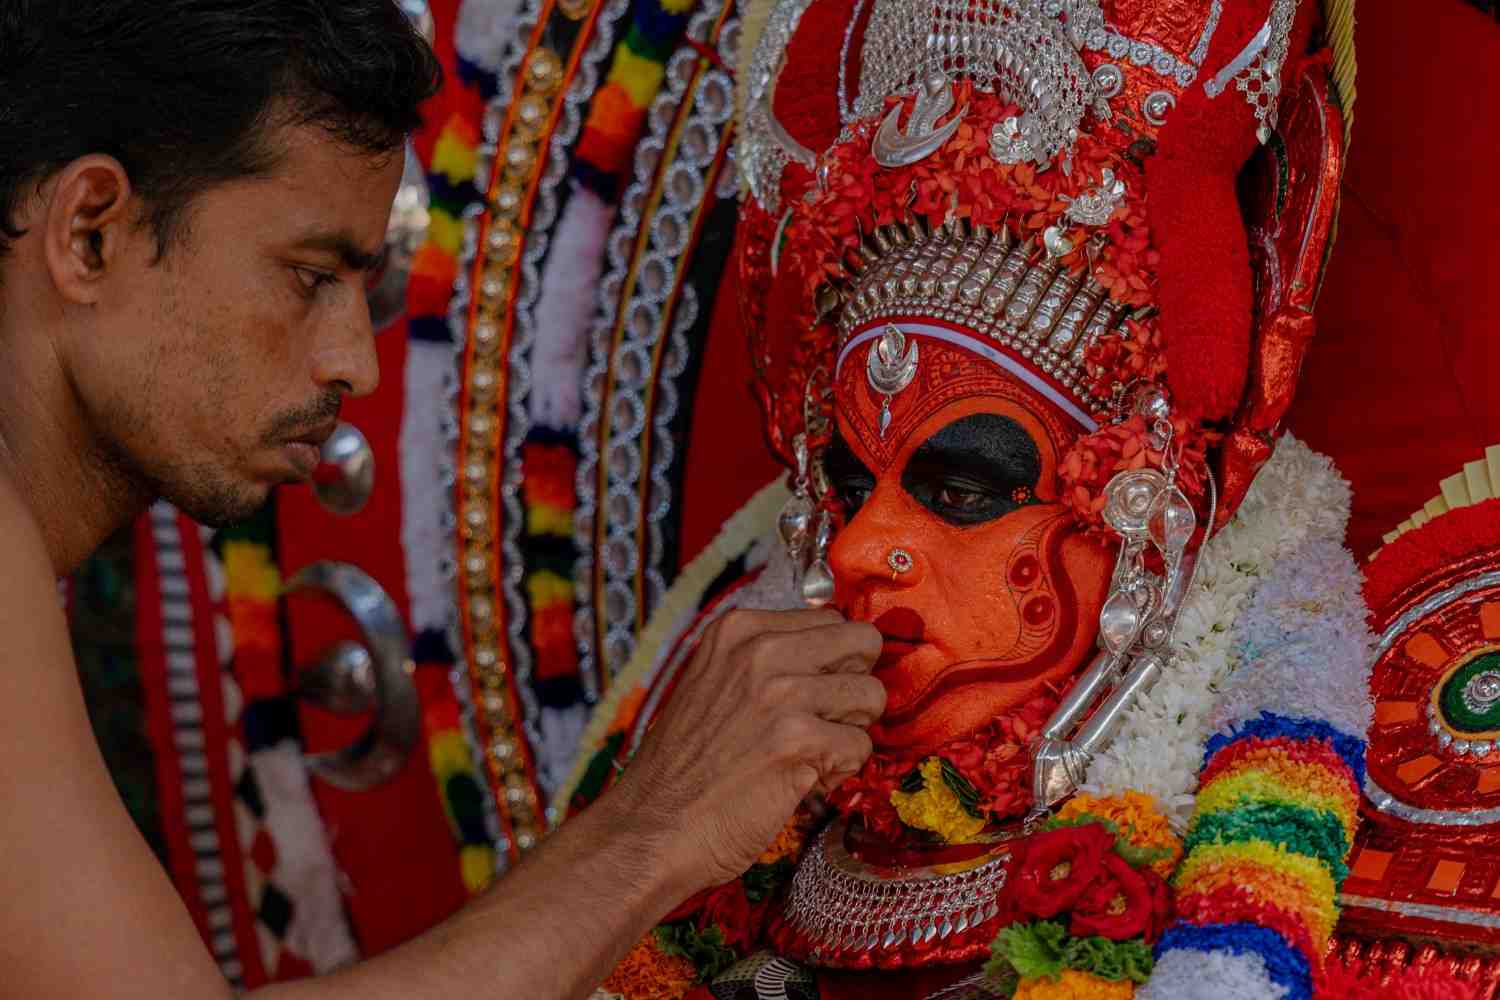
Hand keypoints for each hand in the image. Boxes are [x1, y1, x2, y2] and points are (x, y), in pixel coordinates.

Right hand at [611, 608, 883, 891]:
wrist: (650, 829)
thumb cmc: (686, 766)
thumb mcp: (715, 683)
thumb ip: (768, 661)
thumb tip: (838, 656)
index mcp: (739, 629)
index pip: (831, 620)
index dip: (832, 664)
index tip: (807, 698)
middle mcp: (761, 650)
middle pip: (863, 643)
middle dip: (854, 686)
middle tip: (823, 723)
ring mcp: (780, 693)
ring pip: (872, 695)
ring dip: (850, 732)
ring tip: (810, 755)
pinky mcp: (797, 742)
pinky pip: (862, 747)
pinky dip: (840, 772)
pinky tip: (801, 782)